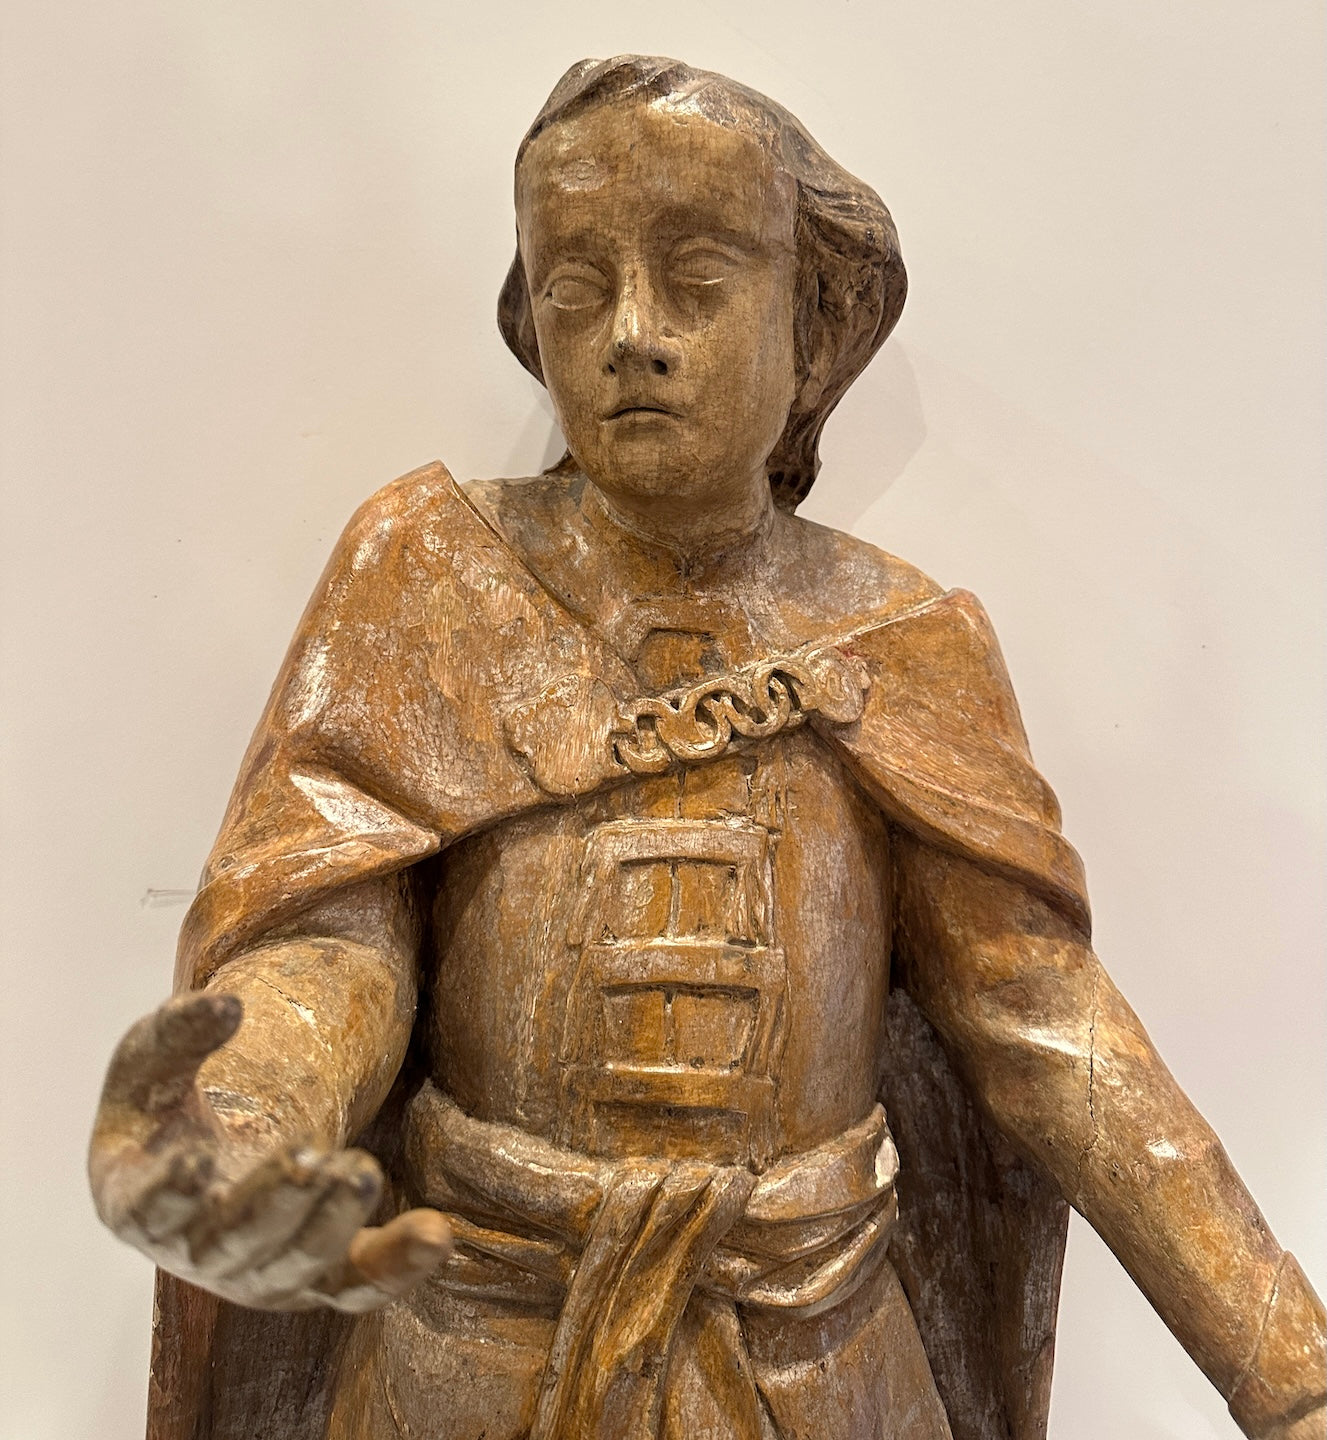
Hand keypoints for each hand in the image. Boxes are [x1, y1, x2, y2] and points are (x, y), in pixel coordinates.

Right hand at [88, 991, 449, 1311]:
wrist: (209, 1149)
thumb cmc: (168, 1104)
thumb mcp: (154, 1058)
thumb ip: (179, 1029)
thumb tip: (227, 1005)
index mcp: (139, 1204)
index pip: (148, 1212)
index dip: (168, 1194)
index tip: (195, 1161)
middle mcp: (199, 1254)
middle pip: (234, 1244)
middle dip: (272, 1203)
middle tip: (307, 1159)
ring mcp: (261, 1273)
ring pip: (300, 1265)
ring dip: (333, 1222)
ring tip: (362, 1171)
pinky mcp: (320, 1275)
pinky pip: (361, 1284)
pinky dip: (398, 1265)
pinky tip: (436, 1235)